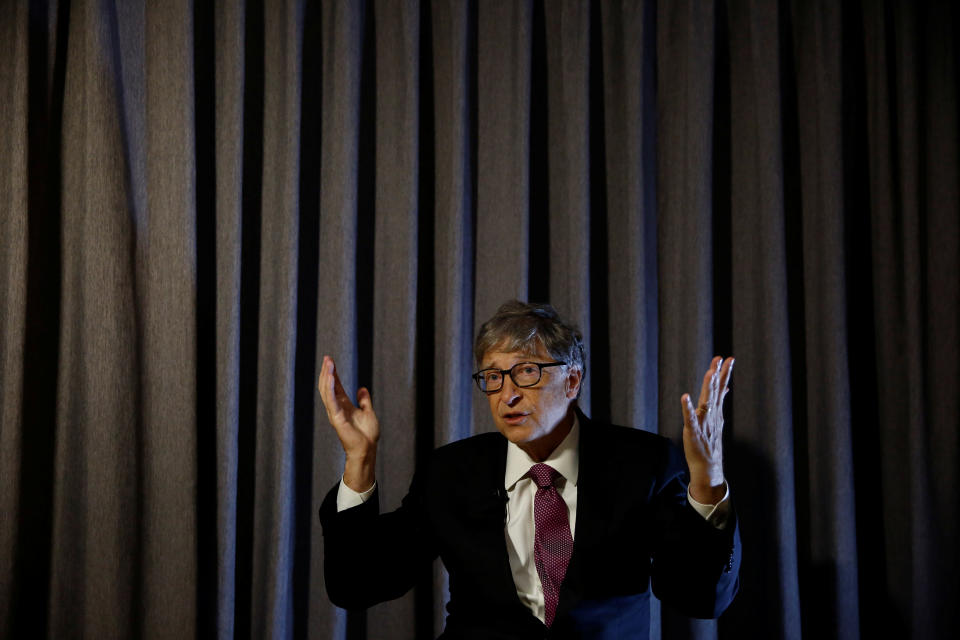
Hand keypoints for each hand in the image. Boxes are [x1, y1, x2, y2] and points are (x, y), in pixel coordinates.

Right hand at [319, 355, 378, 490]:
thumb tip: (362, 388)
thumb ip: (364, 400)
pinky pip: (331, 402)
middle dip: (327, 372)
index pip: (336, 386)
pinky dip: (330, 389)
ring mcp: (335, 413)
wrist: (367, 449)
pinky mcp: (337, 418)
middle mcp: (337, 408)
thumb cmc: (367, 435)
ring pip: (327, 392)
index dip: (333, 374)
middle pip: (329, 387)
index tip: (330, 361)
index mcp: (344, 405)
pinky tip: (331, 378)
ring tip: (328, 364)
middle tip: (327, 358)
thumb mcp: (368, 412)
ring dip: (327, 377)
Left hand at [680, 356, 732, 503]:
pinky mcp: (692, 431)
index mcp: (716, 411)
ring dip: (708, 387)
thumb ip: (719, 402)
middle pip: (714, 391)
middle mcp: (711, 414)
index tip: (729, 358)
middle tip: (720, 358)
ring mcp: (703, 422)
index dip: (724, 373)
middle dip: (717, 374)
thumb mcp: (716, 419)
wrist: (709, 466)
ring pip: (705, 402)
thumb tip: (725, 387)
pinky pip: (690, 418)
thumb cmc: (710, 441)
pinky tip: (685, 397)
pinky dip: (687, 408)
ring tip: (709, 373)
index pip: (721, 388)